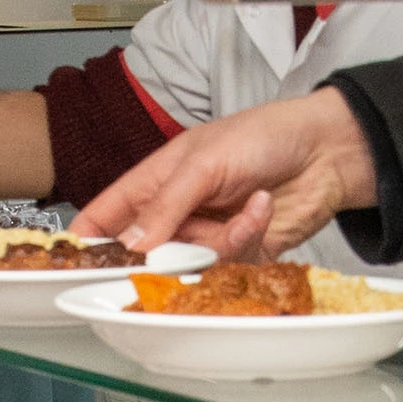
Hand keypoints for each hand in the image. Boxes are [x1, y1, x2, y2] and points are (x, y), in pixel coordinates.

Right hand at [76, 90, 375, 260]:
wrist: (325, 150)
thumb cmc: (262, 136)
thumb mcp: (203, 163)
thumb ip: (164, 206)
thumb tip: (130, 246)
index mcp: (155, 180)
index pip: (107, 215)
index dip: (88, 242)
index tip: (77, 266)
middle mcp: (178, 212)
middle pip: (147, 253)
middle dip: (165, 254)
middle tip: (184, 246)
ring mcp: (208, 234)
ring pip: (192, 264)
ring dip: (222, 240)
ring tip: (248, 206)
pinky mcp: (242, 252)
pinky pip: (230, 265)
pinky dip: (249, 237)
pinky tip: (263, 207)